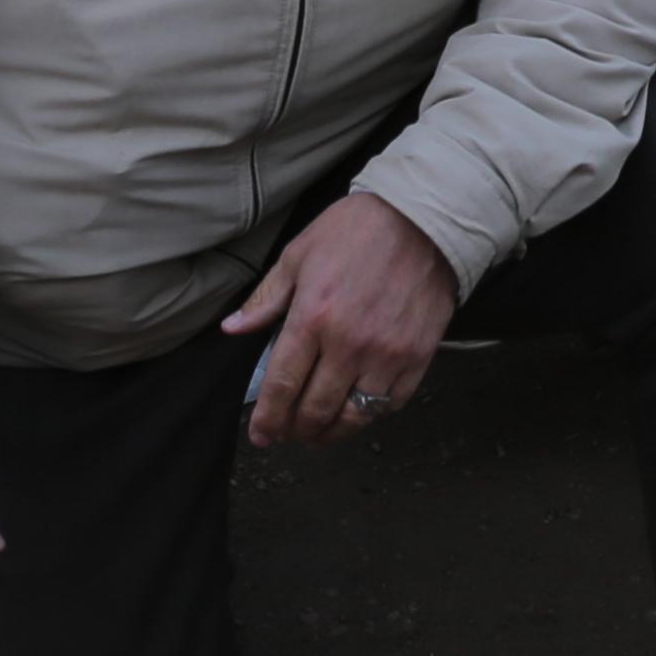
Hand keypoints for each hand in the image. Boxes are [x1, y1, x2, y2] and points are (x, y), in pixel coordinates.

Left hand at [220, 192, 454, 443]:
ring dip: (332, 432)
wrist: (423, 219)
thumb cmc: (357, 230)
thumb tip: (232, 329)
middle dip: (295, 431)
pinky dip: (371, 414)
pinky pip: (391, 404)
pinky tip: (358, 410)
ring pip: (354, 416)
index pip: (282, 385)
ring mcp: (387, 354)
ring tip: (319, 433)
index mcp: (313, 317)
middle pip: (315, 410)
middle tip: (288, 433)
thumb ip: (266, 299)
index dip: (268, 418)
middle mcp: (349, 344)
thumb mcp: (299, 255)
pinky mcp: (418, 357)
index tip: (261, 435)